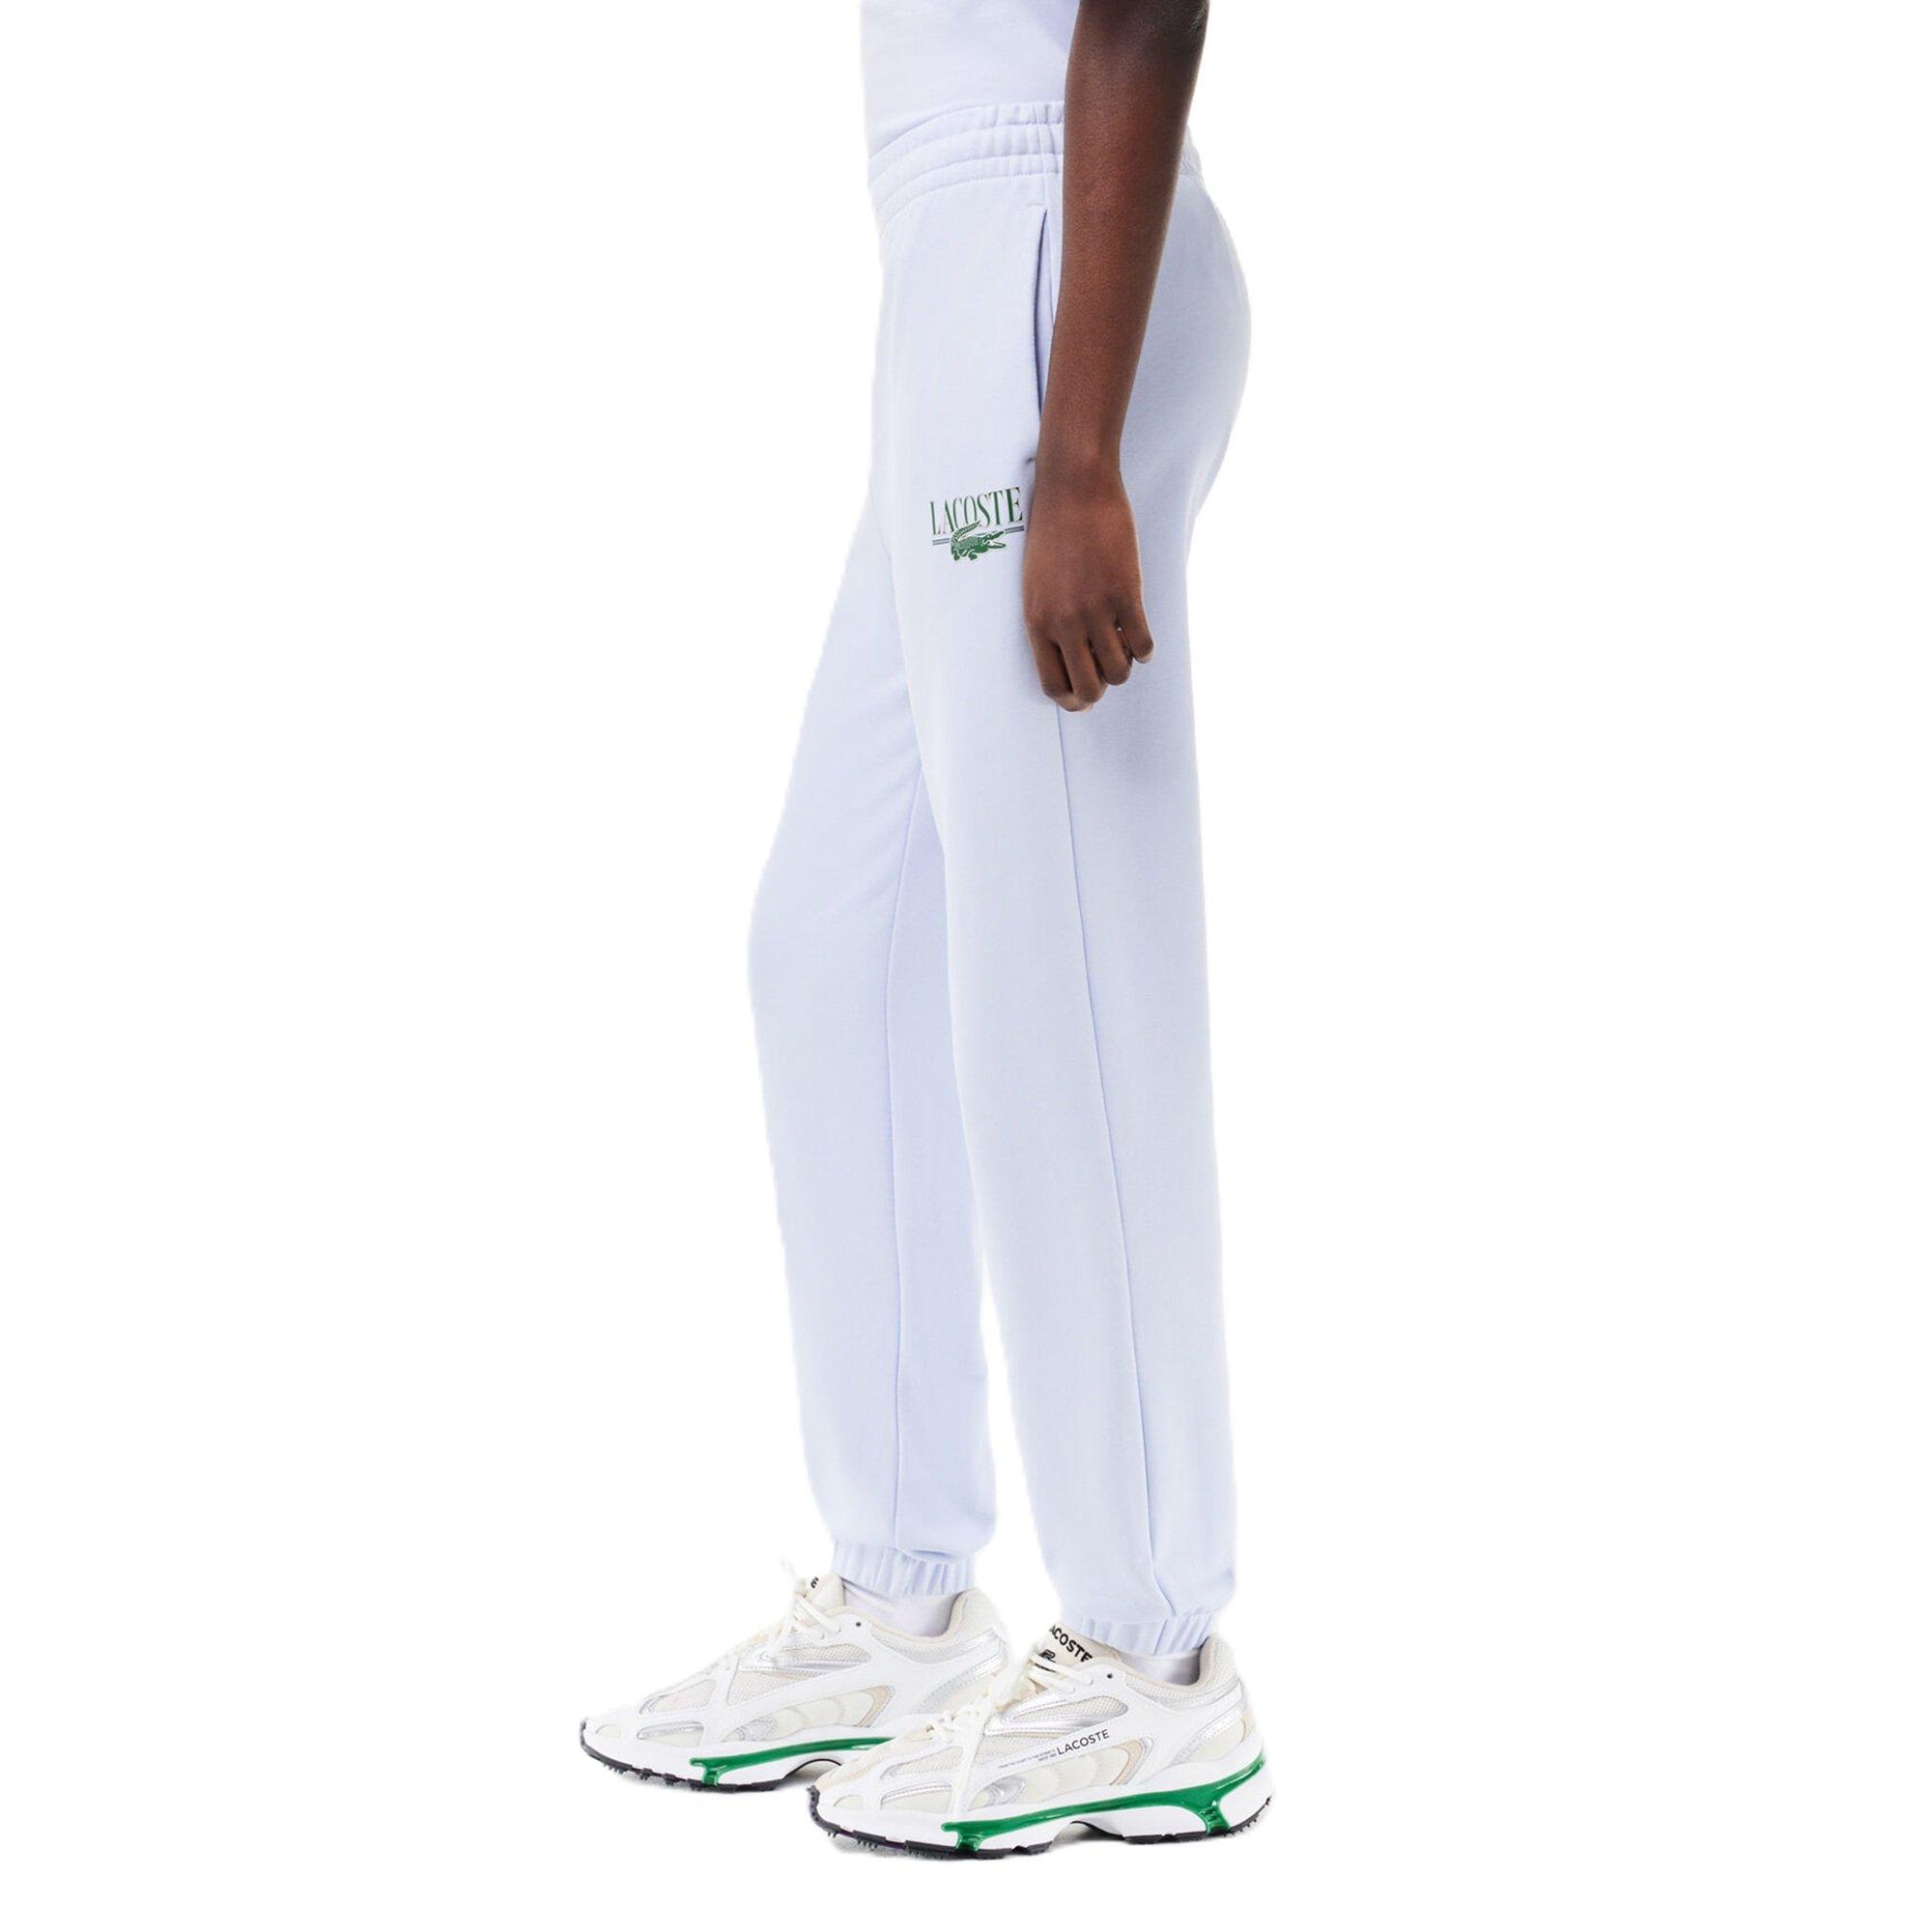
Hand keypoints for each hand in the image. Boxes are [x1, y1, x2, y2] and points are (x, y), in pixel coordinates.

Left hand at [1022, 463, 1154, 711]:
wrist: (1075, 488)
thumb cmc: (1053, 532)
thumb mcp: (1036, 583)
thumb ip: (1049, 621)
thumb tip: (1071, 656)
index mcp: (1036, 622)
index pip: (1053, 684)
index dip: (1072, 700)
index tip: (1084, 699)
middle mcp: (1064, 622)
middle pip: (1089, 687)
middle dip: (1101, 689)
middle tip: (1109, 676)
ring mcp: (1096, 609)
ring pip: (1119, 670)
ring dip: (1125, 667)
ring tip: (1124, 648)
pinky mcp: (1126, 593)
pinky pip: (1142, 643)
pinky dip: (1146, 649)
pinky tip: (1143, 640)